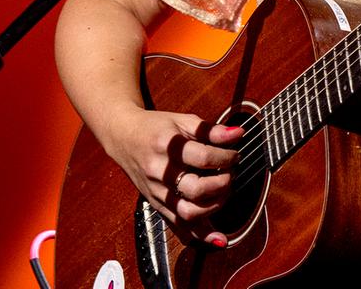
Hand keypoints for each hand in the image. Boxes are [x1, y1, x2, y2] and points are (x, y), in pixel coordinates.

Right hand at [100, 105, 241, 246]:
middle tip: (230, 174)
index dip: (226, 158)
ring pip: (188, 212)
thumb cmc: (155, 128)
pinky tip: (218, 239)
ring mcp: (157, 191)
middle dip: (222, 184)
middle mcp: (160, 172)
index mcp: (167, 146)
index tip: (234, 155)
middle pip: (196, 189)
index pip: (203, 158)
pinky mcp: (156, 204)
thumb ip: (210, 129)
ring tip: (223, 193)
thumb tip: (238, 134)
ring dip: (214, 207)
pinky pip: (178, 225)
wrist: (122, 137)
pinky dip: (200, 234)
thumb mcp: (182, 121)